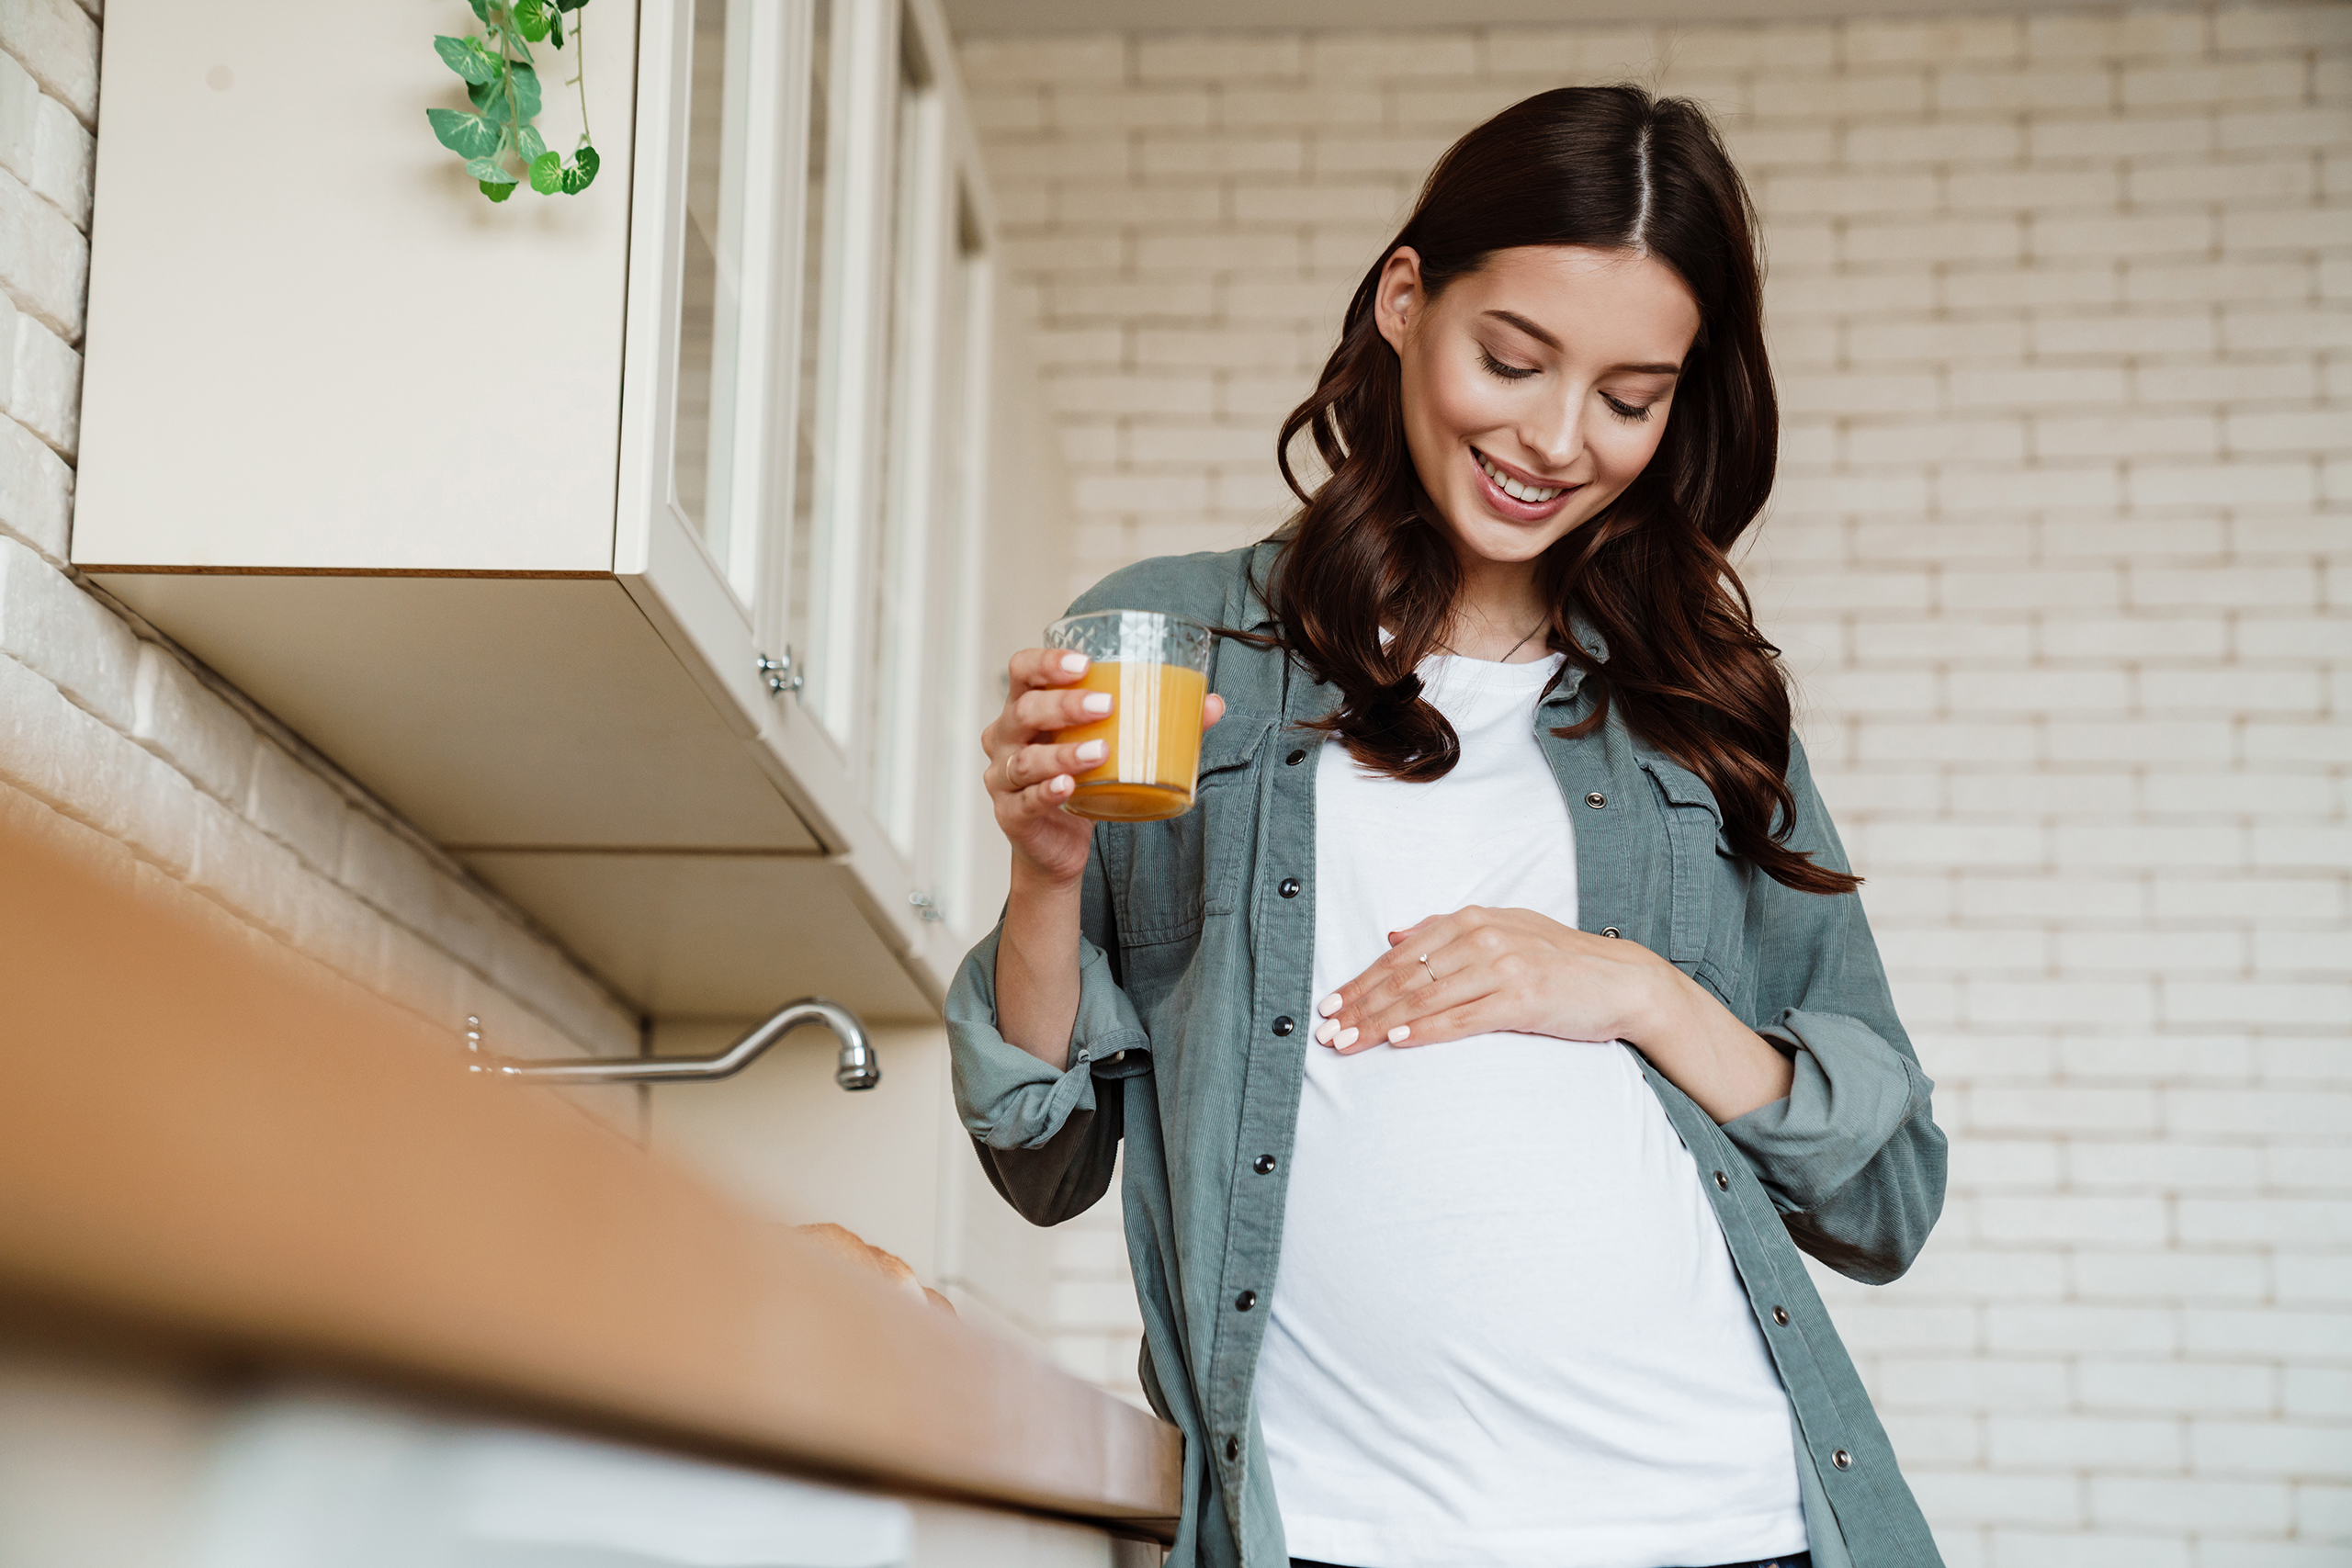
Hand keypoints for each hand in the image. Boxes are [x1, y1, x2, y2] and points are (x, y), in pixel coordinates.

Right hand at [980, 647, 1225, 889]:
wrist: (1058, 845)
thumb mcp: (1115, 748)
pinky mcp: (1011, 814)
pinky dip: (1047, 792)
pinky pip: (1026, 801)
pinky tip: (1068, 786)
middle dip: (1065, 704)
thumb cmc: (1082, 782)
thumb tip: (1212, 704)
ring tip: (1101, 751)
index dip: (1046, 662)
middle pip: (1024, 710)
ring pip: (1026, 759)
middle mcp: (1006, 737)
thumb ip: (1159, 724)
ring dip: (1063, 753)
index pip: (1022, 671)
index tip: (1085, 663)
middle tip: (1108, 704)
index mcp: (1027, 708)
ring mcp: (1003, 777)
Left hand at [1312, 905, 1797, 1123]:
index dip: (1360, 981)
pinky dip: (1426, 1029)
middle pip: (1404, 976)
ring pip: (1425, 998)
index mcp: (1471, 919)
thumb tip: (1393, 935)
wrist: (1622, 981)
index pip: (1400, 955)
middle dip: (1359, 1005)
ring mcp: (1502, 966)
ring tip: (1348, 1042)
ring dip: (1380, 1023)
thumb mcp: (1502, 932)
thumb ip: (1446, 933)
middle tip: (1325, 1030)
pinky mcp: (1522, 999)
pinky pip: (1462, 1017)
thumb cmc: (1558, 963)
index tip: (1328, 1005)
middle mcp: (1482, 937)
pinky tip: (1398, 1041)